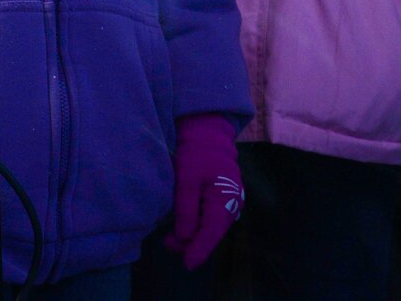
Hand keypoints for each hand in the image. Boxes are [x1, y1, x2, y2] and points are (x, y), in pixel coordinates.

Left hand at [164, 114, 242, 269]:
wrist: (208, 136)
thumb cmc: (196, 154)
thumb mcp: (186, 179)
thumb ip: (186, 209)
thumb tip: (184, 237)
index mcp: (225, 199)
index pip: (212, 233)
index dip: (199, 250)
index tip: (187, 264)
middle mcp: (233, 204)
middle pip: (212, 233)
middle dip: (191, 243)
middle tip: (167, 243)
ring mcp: (232, 203)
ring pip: (212, 228)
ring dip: (194, 235)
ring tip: (171, 237)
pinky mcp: (226, 200)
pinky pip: (213, 219)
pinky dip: (198, 225)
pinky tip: (184, 225)